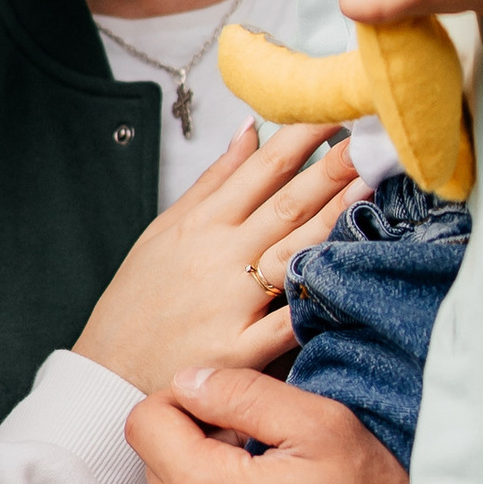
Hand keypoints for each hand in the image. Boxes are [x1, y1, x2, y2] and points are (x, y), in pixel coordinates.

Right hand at [72, 121, 355, 395]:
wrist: (109, 375)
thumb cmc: (138, 301)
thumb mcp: (165, 228)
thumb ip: (214, 180)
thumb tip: (250, 130)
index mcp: (203, 224)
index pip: (263, 168)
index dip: (303, 135)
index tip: (335, 107)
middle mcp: (220, 257)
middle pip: (286, 202)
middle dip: (333, 167)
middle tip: (373, 135)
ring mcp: (232, 303)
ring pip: (292, 250)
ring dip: (333, 217)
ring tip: (371, 186)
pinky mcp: (239, 350)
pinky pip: (285, 323)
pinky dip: (310, 299)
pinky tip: (344, 275)